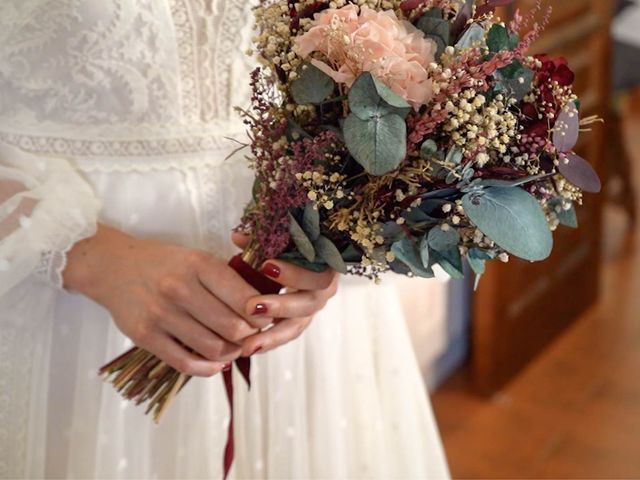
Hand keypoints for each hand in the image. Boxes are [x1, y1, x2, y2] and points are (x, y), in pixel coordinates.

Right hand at [63, 225, 273, 376]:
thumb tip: (260, 311)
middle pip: (233, 327)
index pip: (244, 298)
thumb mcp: (198, 259)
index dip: (261, 315)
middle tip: (251, 336)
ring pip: (213, 348)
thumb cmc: (164, 264)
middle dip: (249, 337)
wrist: (113, 267)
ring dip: (231, 354)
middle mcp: (180, 289)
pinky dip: (208, 368)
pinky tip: (217, 362)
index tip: (264, 318)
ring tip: (235, 348)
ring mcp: (161, 315)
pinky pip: (185, 363)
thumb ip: (227, 281)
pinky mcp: (145, 337)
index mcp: (199, 265)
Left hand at [232, 233, 339, 356]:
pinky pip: (287, 334)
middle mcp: (322, 289)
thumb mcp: (280, 238)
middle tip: (251, 307)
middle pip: (309, 303)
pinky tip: (249, 348)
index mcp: (325, 264)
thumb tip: (238, 237)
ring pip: (297, 326)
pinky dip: (269, 342)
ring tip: (248, 345)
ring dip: (272, 335)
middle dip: (280, 306)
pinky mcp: (300, 321)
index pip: (316, 272)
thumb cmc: (292, 242)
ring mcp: (311, 307)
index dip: (294, 272)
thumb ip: (262, 238)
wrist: (298, 255)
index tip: (266, 266)